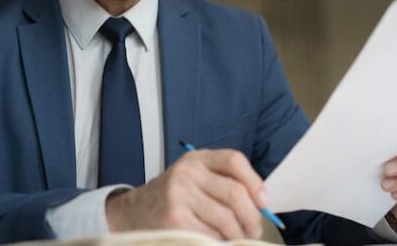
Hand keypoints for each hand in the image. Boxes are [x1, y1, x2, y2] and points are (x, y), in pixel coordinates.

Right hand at [105, 148, 264, 239]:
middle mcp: (187, 172)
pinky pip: (210, 236)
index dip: (255, 182)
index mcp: (196, 159)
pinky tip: (215, 242)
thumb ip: (222, 183)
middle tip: (253, 230)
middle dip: (251, 217)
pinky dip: (219, 243)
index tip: (264, 202)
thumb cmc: (172, 198)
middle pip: (235, 193)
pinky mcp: (174, 220)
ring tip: (235, 239)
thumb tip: (261, 204)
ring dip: (237, 235)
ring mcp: (179, 196)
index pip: (234, 160)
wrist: (132, 214)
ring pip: (226, 219)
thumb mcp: (193, 178)